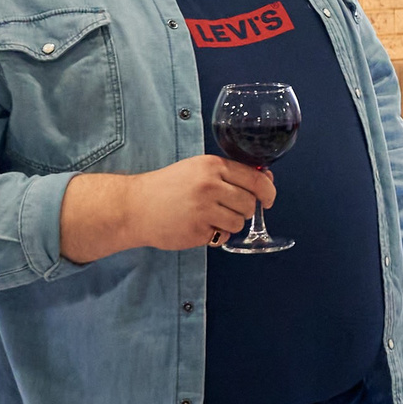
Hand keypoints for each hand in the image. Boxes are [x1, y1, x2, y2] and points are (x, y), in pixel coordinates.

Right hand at [68, 156, 273, 259]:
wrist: (133, 206)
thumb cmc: (168, 187)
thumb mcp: (198, 169)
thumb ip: (231, 174)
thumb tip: (267, 180)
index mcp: (212, 166)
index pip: (256, 180)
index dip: (268, 192)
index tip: (269, 200)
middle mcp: (210, 186)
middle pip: (249, 204)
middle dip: (243, 209)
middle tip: (224, 208)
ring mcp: (203, 210)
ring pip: (238, 222)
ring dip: (229, 223)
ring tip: (209, 217)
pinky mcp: (196, 231)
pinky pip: (222, 237)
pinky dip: (215, 235)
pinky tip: (197, 226)